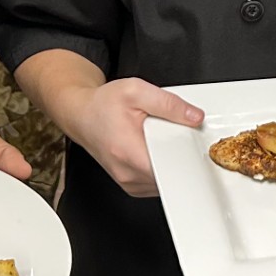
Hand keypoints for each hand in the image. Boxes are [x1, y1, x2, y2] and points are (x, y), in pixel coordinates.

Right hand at [57, 78, 203, 198]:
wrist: (81, 114)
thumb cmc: (102, 104)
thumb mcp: (136, 91)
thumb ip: (168, 104)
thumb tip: (194, 117)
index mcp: (129, 153)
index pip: (170, 171)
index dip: (188, 160)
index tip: (193, 149)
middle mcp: (128, 173)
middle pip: (171, 176)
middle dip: (180, 157)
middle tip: (173, 135)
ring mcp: (128, 182)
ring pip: (165, 181)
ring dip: (170, 164)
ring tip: (159, 141)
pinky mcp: (130, 184)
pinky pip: (157, 183)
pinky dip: (161, 168)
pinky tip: (154, 150)